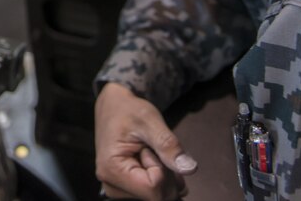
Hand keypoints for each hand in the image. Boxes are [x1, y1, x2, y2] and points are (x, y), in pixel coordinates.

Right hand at [95, 82, 196, 199]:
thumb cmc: (128, 111)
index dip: (162, 168)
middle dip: (164, 173)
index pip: (155, 189)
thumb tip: (189, 169)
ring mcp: (117, 190)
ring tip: (147, 153)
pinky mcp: (125, 190)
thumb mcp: (150, 120)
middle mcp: (111, 185)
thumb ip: (168, 145)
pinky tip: (150, 163)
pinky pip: (155, 195)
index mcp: (112, 170)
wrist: (114, 107)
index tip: (149, 147)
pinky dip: (161, 180)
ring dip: (163, 176)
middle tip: (149, 149)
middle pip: (158, 196)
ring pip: (159, 196)